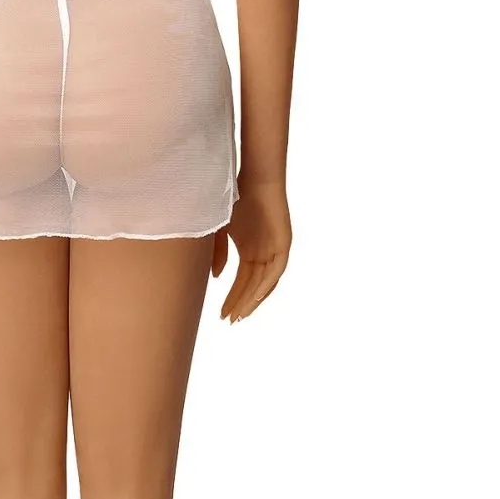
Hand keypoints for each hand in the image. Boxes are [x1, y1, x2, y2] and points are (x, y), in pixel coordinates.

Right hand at [213, 179, 291, 323]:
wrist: (254, 177)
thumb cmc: (234, 198)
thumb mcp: (219, 230)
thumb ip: (218, 254)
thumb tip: (216, 278)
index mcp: (249, 251)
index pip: (241, 282)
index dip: (232, 299)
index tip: (221, 315)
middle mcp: (264, 253)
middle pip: (252, 286)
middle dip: (241, 304)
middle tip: (229, 321)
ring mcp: (275, 249)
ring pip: (265, 282)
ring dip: (253, 299)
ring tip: (241, 314)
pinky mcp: (284, 243)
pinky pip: (276, 270)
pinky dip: (266, 285)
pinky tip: (255, 297)